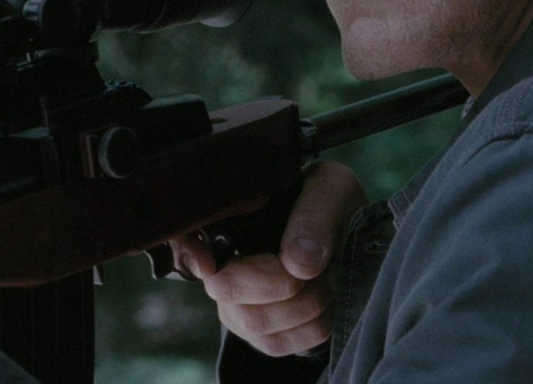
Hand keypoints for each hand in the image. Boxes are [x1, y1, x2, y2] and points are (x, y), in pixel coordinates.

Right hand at [169, 162, 366, 356]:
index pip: (183, 238)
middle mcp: (217, 265)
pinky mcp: (259, 335)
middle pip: (226, 288)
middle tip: (321, 263)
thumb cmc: (329, 205)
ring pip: (255, 322)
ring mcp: (234, 304)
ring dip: (308, 303)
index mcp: (226, 219)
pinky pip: (277, 343)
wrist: (349, 235)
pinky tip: (325, 300)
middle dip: (286, 282)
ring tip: (328, 276)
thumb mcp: (332, 190)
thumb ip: (314, 217)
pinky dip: (314, 326)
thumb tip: (297, 264)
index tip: (210, 260)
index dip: (187, 250)